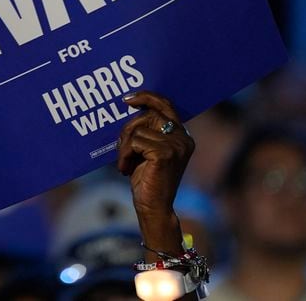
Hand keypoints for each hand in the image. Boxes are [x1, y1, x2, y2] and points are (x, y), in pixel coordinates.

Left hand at [117, 91, 194, 261]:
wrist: (153, 208)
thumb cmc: (146, 179)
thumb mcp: (147, 150)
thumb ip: (146, 130)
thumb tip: (130, 105)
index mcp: (182, 135)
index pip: (166, 105)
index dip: (147, 97)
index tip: (127, 99)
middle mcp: (183, 138)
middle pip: (147, 115)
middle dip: (127, 129)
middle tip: (121, 149)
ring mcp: (176, 146)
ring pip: (137, 130)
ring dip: (124, 147)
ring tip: (124, 163)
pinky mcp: (165, 154)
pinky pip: (135, 142)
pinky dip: (125, 155)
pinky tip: (125, 169)